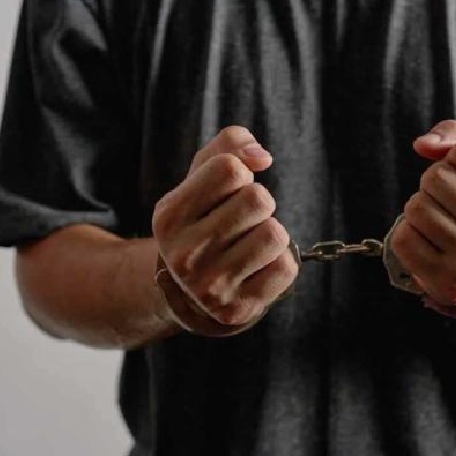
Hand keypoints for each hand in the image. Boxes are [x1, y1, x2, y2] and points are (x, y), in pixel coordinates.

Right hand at [151, 126, 298, 335]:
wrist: (191, 291)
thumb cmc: (204, 220)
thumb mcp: (202, 179)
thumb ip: (229, 146)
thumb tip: (261, 156)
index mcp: (170, 216)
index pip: (229, 167)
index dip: (241, 173)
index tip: (229, 191)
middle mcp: (184, 254)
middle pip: (258, 199)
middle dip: (260, 204)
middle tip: (243, 221)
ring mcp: (210, 286)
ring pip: (275, 233)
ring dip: (272, 233)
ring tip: (251, 244)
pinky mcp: (237, 308)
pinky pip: (285, 268)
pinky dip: (279, 263)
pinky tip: (257, 269)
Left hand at [390, 120, 455, 316]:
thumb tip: (423, 145)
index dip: (454, 157)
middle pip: (436, 177)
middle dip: (433, 184)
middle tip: (447, 202)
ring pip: (415, 207)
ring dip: (418, 209)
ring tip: (437, 221)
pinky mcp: (447, 284)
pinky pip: (402, 239)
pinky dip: (407, 235)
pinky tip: (427, 242)